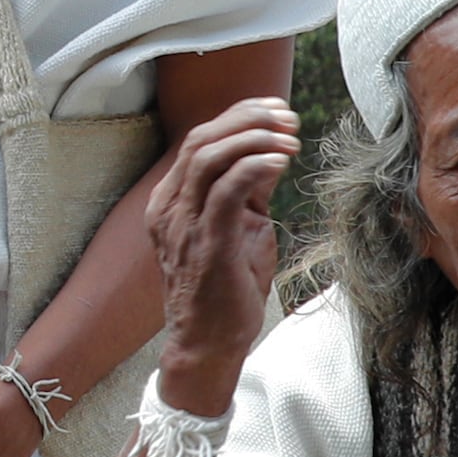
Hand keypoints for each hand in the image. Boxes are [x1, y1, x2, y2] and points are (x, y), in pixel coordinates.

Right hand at [144, 96, 299, 397]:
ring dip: (253, 138)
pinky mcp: (206, 244)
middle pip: (201, 140)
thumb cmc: (225, 288)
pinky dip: (253, 167)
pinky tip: (280, 159)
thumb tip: (273, 152)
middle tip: (287, 116)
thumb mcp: (240, 228)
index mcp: (172, 201)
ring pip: (208, 158)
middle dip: (247, 119)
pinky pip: (226, 191)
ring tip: (288, 135)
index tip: (276, 112)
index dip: (238, 117)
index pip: (199, 141)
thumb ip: (249, 191)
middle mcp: (169, 208)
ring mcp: (183, 226)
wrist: (208, 344)